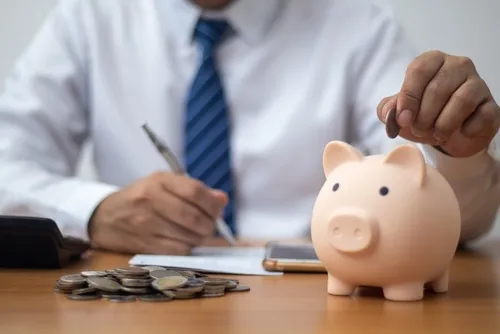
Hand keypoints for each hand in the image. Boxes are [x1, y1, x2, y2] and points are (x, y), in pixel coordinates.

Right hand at [88, 171, 227, 254]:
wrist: (104, 217)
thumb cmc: (141, 198)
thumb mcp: (164, 184)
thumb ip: (194, 190)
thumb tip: (222, 200)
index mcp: (159, 181)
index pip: (196, 192)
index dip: (213, 204)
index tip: (218, 210)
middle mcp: (151, 200)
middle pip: (194, 217)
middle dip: (210, 224)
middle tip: (211, 226)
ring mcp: (146, 223)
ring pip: (188, 236)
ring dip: (200, 238)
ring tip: (198, 234)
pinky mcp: (144, 244)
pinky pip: (178, 250)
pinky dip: (187, 248)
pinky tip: (184, 241)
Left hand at [378, 50, 499, 157]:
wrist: (449, 136)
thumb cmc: (423, 116)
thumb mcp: (400, 112)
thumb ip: (388, 109)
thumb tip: (390, 113)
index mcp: (432, 61)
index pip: (419, 70)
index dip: (409, 96)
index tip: (403, 119)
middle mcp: (458, 66)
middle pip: (437, 88)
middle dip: (424, 116)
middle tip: (419, 130)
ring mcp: (478, 84)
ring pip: (461, 101)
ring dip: (443, 125)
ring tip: (436, 134)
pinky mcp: (491, 105)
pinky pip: (482, 116)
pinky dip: (467, 129)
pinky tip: (460, 132)